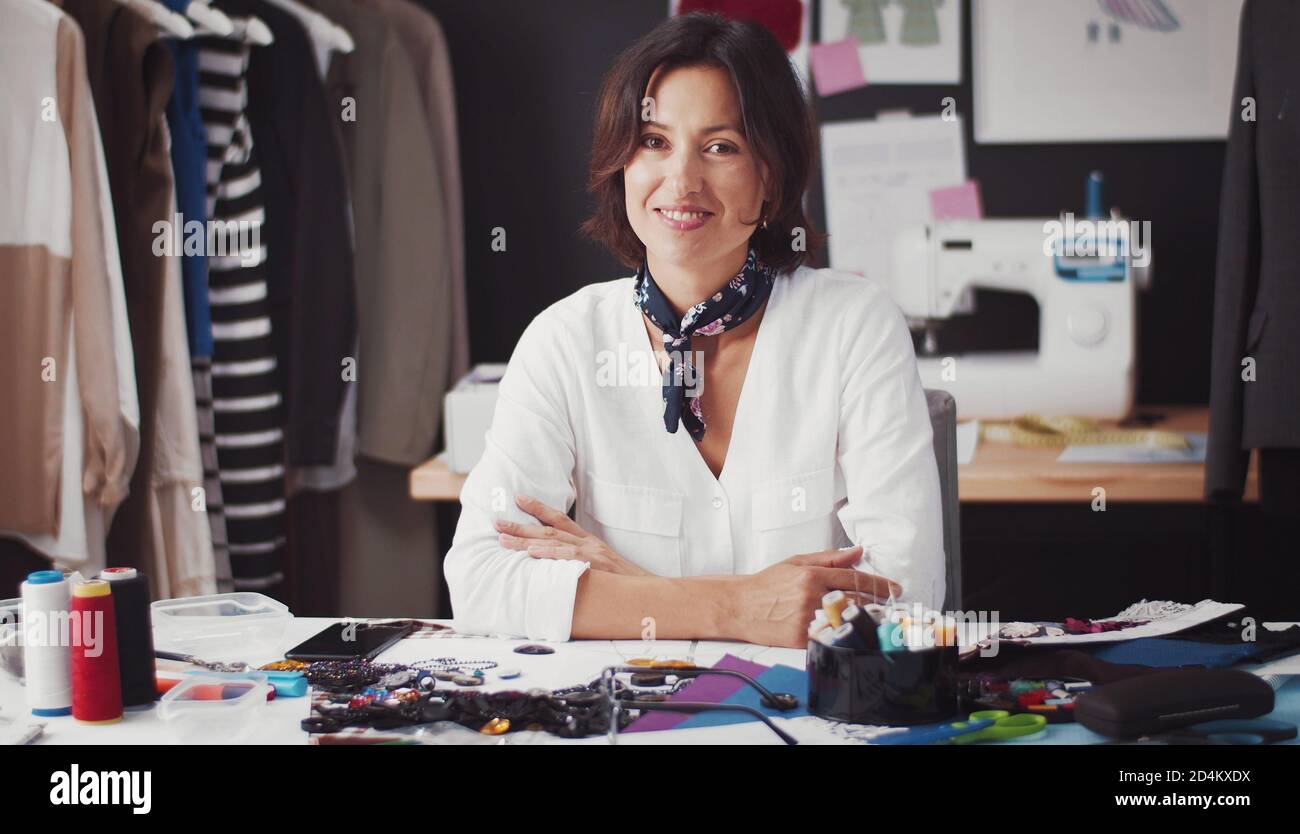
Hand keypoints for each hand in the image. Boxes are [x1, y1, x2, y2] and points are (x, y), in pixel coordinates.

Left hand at [494, 495, 650, 576]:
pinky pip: (568, 559)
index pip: (560, 520)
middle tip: (496, 522)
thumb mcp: (603, 569)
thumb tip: (555, 567)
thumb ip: (581, 564)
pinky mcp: (596, 567)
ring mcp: (593, 554)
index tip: (519, 499)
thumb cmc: (624, 586)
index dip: (538, 509)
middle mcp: (589, 544)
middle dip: (521, 525)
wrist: (651, 593)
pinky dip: (549, 555)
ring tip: (503, 540)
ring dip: (526, 540)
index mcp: (590, 543)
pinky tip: (532, 554)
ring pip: (554, 543)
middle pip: (549, 530)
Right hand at [727, 545, 901, 647]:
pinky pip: (830, 635)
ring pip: (846, 619)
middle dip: (878, 603)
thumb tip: (857, 552)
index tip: (893, 588)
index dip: (879, 584)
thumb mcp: (796, 562)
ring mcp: (806, 618)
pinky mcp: (801, 637)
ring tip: (879, 619)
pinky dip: (844, 634)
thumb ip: (829, 558)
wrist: (739, 606)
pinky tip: (854, 632)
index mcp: (811, 575)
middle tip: (891, 605)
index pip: (855, 578)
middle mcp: (811, 595)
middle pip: (856, 600)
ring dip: (866, 619)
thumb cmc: (767, 585)